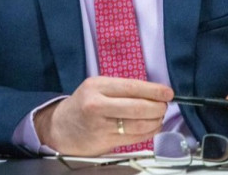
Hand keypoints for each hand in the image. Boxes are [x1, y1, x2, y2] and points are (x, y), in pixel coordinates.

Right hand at [35, 76, 173, 154]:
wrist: (60, 128)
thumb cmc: (83, 104)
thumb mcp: (97, 88)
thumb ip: (121, 88)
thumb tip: (154, 92)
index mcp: (97, 86)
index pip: (132, 87)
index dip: (154, 90)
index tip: (168, 93)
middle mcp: (97, 105)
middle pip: (138, 107)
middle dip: (157, 107)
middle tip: (164, 106)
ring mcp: (100, 126)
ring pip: (138, 124)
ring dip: (155, 121)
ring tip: (159, 117)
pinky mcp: (104, 142)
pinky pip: (133, 138)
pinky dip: (148, 133)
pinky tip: (152, 128)